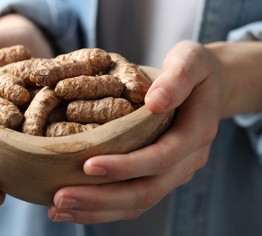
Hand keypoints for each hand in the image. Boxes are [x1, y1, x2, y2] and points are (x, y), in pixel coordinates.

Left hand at [48, 40, 223, 222]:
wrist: (210, 86)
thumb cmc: (195, 70)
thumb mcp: (190, 61)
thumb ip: (177, 78)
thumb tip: (154, 102)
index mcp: (196, 133)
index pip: (160, 158)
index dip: (125, 165)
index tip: (87, 165)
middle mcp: (187, 161)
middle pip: (146, 191)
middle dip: (102, 198)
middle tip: (60, 198)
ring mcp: (174, 172)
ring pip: (138, 202)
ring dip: (98, 210)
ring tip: (59, 209)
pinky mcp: (160, 174)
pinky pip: (134, 199)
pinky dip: (104, 207)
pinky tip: (76, 208)